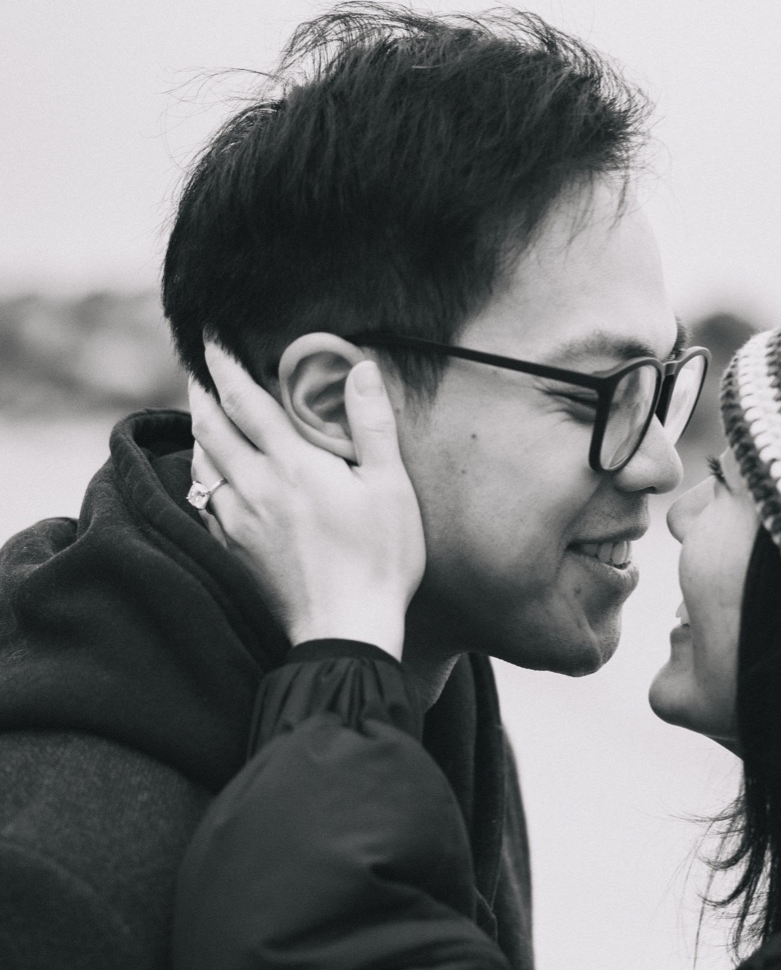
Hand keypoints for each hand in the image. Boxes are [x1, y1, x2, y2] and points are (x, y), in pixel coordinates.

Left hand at [188, 341, 425, 659]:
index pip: (246, 401)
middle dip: (203, 392)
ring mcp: (238, 520)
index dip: (225, 365)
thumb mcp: (391, 488)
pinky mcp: (234, 550)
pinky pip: (205, 501)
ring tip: (206, 416)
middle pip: (211, 427)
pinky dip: (204, 476)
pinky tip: (213, 476)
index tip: (212, 339)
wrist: (344, 629)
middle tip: (201, 368)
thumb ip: (371, 424)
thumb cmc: (378, 560)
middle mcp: (255, 487)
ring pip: (202, 464)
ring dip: (200, 433)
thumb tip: (360, 369)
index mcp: (292, 465)